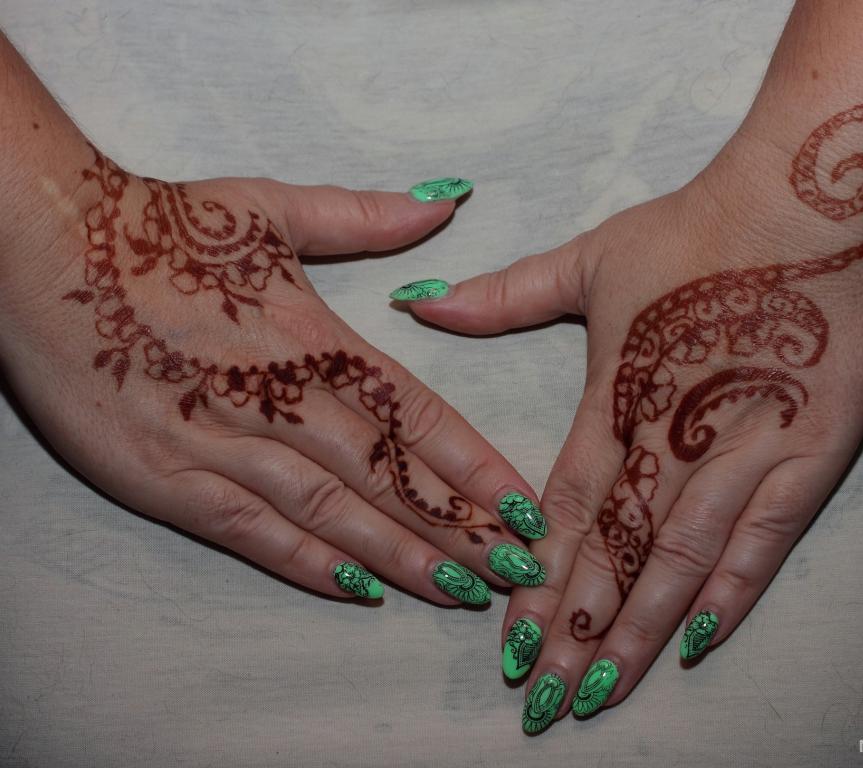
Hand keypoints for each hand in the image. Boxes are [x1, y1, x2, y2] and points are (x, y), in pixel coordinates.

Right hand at [0, 148, 548, 605]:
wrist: (39, 248)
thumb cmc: (159, 227)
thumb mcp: (267, 206)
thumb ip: (364, 218)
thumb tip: (446, 203)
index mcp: (310, 336)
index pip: (414, 413)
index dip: (473, 464)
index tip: (523, 503)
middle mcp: (276, 398)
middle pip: (386, 474)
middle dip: (458, 525)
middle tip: (517, 565)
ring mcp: (221, 444)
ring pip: (331, 512)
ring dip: (400, 555)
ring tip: (460, 589)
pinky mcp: (167, 478)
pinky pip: (252, 531)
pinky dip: (308, 564)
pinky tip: (360, 590)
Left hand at [404, 105, 862, 725]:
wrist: (813, 205)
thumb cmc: (697, 230)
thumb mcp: (590, 258)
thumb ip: (503, 295)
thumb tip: (422, 305)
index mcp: (614, 395)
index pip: (564, 509)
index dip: (534, 578)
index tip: (508, 636)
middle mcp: (671, 437)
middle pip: (613, 552)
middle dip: (575, 630)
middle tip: (542, 698)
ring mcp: (743, 450)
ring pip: (677, 561)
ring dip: (636, 631)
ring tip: (601, 691)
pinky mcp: (808, 454)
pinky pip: (761, 541)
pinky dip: (728, 594)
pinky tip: (693, 643)